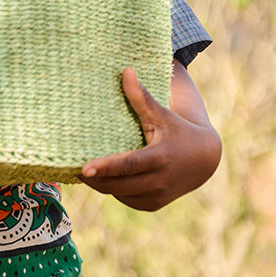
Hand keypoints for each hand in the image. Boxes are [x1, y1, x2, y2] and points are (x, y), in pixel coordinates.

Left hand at [79, 62, 221, 211]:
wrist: (204, 159)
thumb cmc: (177, 130)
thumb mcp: (161, 114)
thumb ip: (141, 97)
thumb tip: (126, 70)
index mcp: (159, 158)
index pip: (127, 165)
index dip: (104, 167)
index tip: (83, 168)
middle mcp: (158, 181)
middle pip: (116, 184)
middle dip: (93, 178)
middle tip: (71, 165)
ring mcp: (156, 197)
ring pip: (117, 194)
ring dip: (101, 183)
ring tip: (85, 170)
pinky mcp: (152, 205)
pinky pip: (125, 199)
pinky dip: (114, 190)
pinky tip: (105, 177)